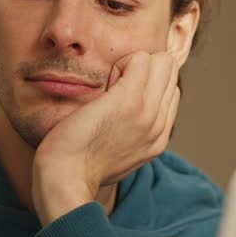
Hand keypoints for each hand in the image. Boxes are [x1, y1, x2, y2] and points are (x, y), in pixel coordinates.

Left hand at [32, 50, 180, 224]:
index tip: (116, 103)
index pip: (170, 91)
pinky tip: (104, 87)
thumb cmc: (77, 165)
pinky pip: (141, 59)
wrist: (65, 178)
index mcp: (158, 139)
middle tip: (112, 92)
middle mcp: (159, 125)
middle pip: (170, 72)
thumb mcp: (116, 155)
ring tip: (109, 90)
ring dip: (132, 66)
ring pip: (162, 62)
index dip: (144, 86)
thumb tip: (126, 118)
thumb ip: (131, 134)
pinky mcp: (130, 100)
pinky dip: (121, 64)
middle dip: (142, 71)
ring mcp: (148, 112)